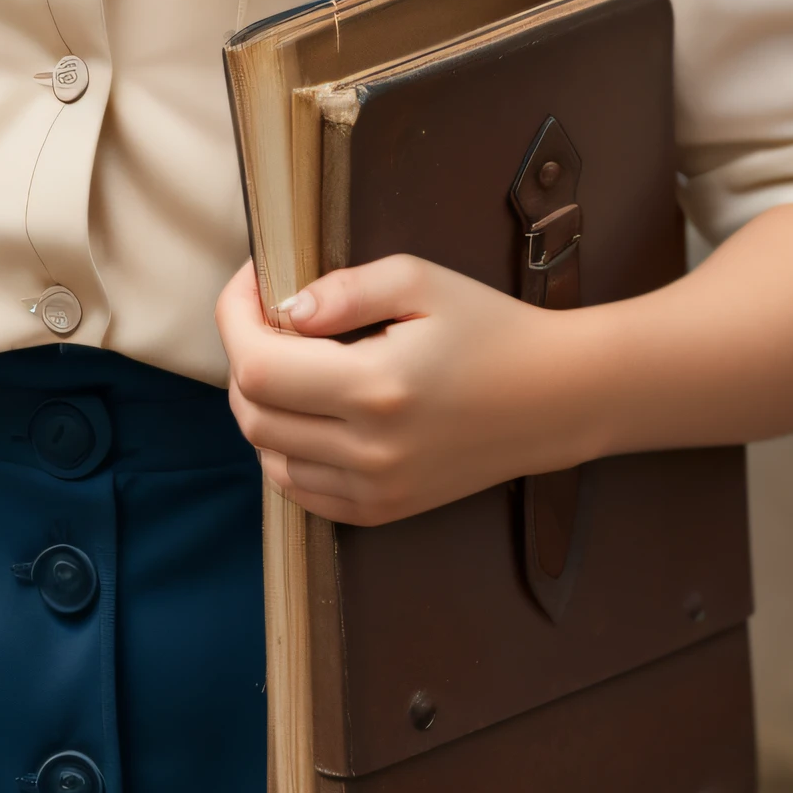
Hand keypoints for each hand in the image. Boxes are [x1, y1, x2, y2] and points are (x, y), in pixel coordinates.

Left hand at [215, 254, 590, 524]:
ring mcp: (375, 491)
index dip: (235, 318)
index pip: (257, 366)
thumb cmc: (490, 329)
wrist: (557, 398)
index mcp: (376, 388)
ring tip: (291, 363)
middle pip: (251, 414)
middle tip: (269, 319)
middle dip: (243, 356)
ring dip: (260, 406)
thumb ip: (345, 288)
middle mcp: (369, 452)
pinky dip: (284, 450)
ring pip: (267, 457)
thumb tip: (284, 309)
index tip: (251, 282)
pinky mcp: (382, 511)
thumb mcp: (421, 281)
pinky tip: (308, 411)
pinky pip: (300, 490)